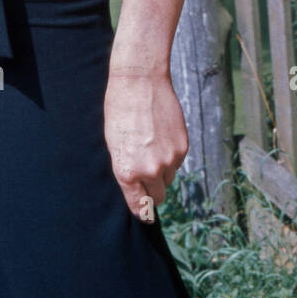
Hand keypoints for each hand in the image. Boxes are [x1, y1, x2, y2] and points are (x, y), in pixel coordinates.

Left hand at [103, 67, 187, 220]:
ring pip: (169, 178)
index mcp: (127, 171)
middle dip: (153, 192)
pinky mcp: (182, 147)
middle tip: (147, 179)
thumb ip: (126, 168)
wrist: (139, 82)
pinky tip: (160, 136)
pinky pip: (177, 161)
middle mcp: (150, 170)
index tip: (144, 215)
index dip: (141, 211)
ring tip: (150, 146)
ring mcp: (169, 159)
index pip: (138, 205)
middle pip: (157, 196)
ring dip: (162, 170)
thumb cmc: (119, 110)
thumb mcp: (113, 143)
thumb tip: (138, 187)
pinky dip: (171, 155)